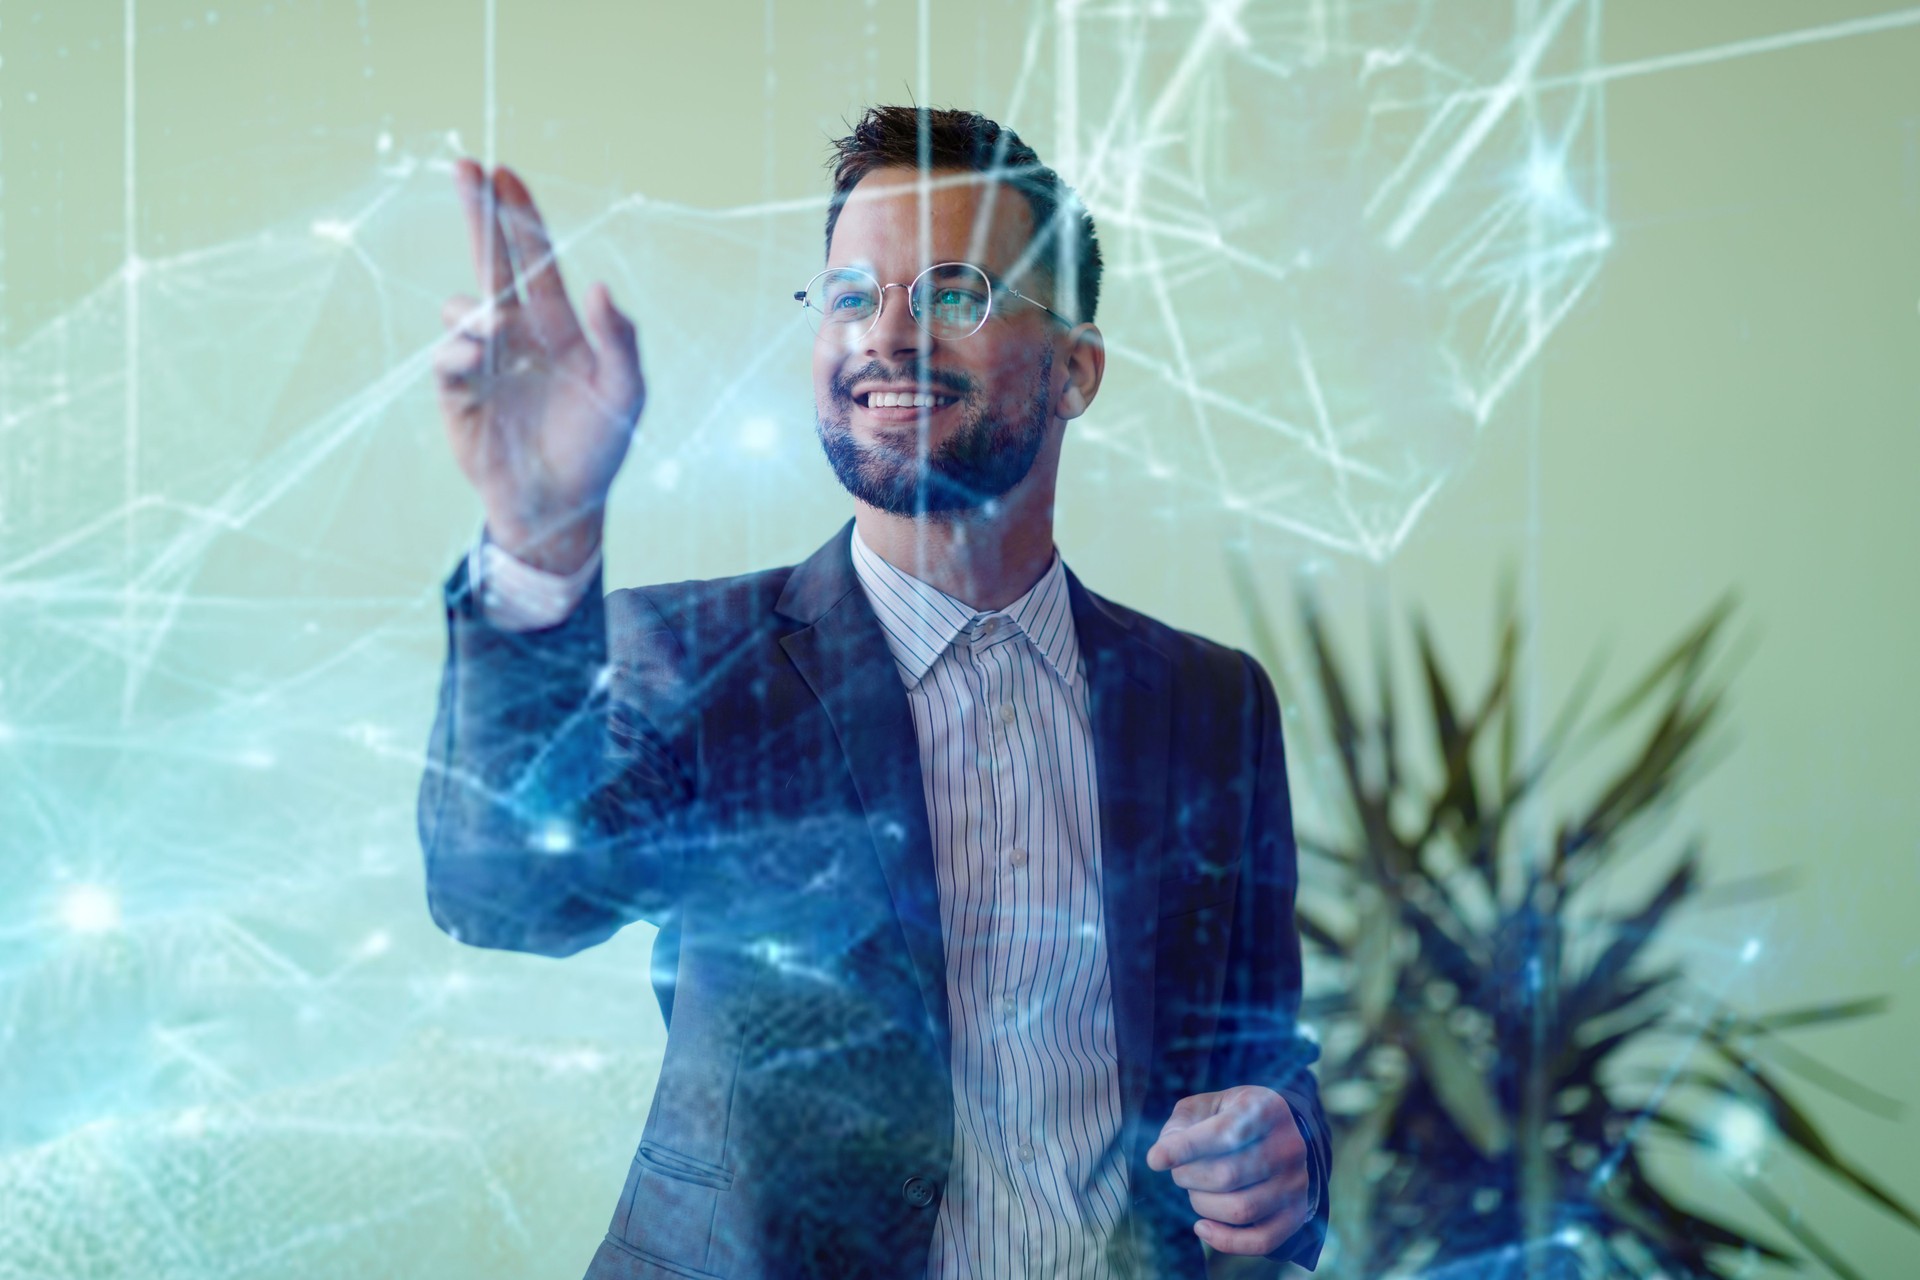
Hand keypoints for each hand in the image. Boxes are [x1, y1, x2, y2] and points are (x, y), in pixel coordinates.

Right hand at [436, 159, 644, 573]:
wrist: (561, 507)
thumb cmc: (599, 447)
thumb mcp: (626, 393)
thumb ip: (620, 340)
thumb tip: (600, 286)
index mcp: (558, 326)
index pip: (536, 261)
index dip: (521, 217)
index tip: (504, 173)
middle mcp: (516, 335)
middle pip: (492, 264)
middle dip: (479, 215)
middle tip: (464, 167)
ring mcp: (484, 362)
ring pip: (464, 311)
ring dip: (475, 309)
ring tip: (493, 328)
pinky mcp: (457, 394)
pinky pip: (448, 360)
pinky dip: (459, 352)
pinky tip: (475, 356)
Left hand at [1144, 1085, 1311, 1256]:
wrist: (1278, 1136)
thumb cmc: (1231, 1118)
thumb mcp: (1207, 1106)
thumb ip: (1182, 1123)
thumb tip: (1163, 1153)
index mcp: (1267, 1109)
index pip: (1224, 1133)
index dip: (1185, 1148)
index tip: (1155, 1160)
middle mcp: (1289, 1146)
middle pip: (1227, 1176)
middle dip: (1189, 1177)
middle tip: (1180, 1171)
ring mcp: (1296, 1183)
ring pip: (1240, 1209)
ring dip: (1202, 1204)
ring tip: (1195, 1190)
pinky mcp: (1295, 1214)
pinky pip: (1261, 1241)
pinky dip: (1225, 1241)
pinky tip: (1202, 1227)